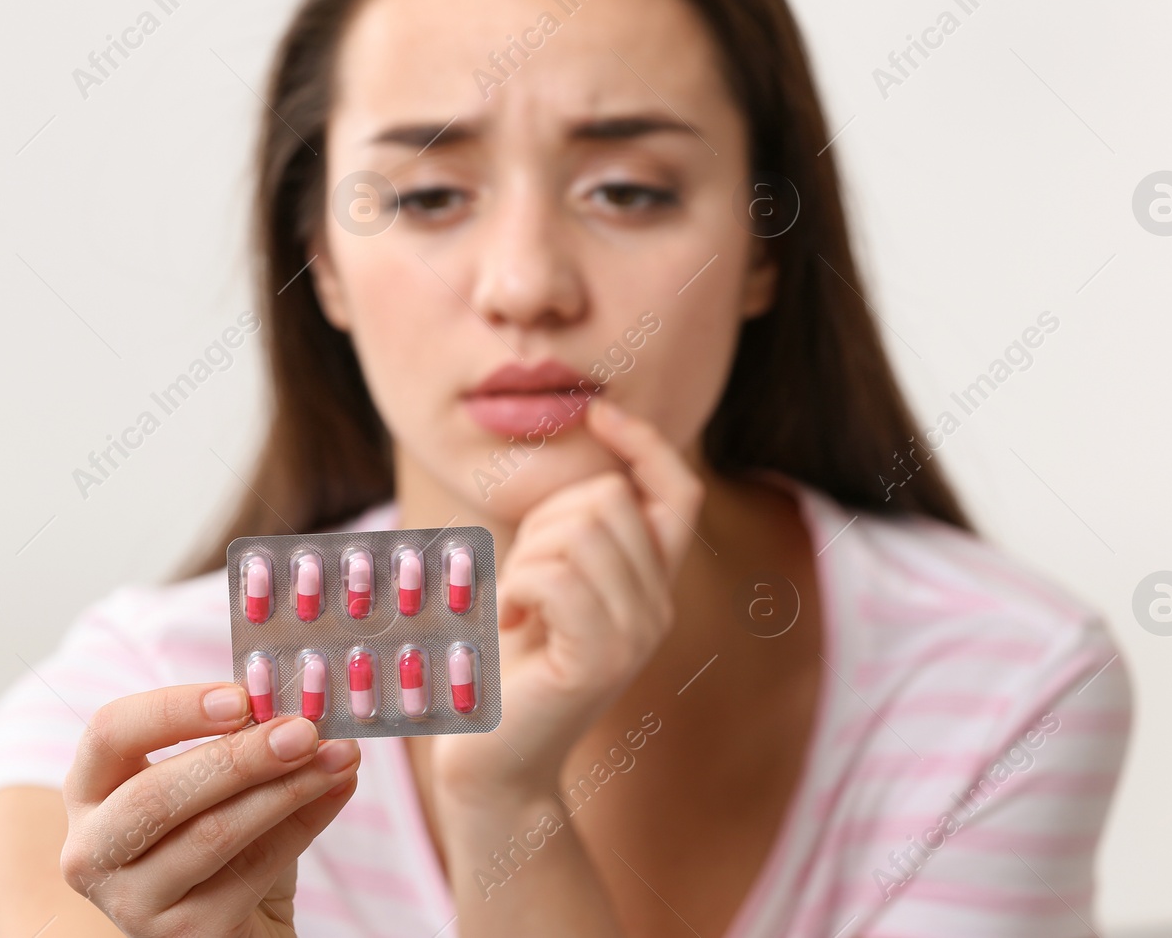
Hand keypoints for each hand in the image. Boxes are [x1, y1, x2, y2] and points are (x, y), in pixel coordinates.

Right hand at [59, 682, 360, 936]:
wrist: (239, 927)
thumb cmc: (225, 844)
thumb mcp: (225, 785)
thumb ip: (250, 743)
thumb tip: (308, 708)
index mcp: (93, 791)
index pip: (110, 733)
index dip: (174, 710)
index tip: (241, 698)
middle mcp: (93, 850)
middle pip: (155, 794)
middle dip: (239, 757)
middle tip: (304, 730)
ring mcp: (131, 902)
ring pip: (210, 835)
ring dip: (286, 789)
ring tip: (339, 756)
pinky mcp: (182, 937)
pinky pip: (251, 871)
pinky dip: (304, 824)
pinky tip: (337, 790)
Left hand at [431, 397, 703, 807]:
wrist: (494, 757)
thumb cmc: (504, 660)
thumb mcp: (544, 578)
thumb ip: (572, 529)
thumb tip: (586, 450)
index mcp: (650, 583)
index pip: (677, 492)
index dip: (645, 444)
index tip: (599, 413)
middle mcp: (657, 607)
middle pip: (611, 500)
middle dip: (545, 522)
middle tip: (522, 581)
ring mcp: (636, 635)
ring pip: (579, 533)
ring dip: (525, 558)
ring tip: (516, 605)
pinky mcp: (600, 659)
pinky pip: (553, 575)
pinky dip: (514, 586)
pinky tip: (509, 622)